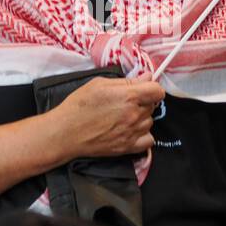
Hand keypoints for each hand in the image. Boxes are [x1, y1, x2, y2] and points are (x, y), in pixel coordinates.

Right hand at [50, 75, 165, 158]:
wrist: (67, 132)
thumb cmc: (79, 105)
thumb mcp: (99, 83)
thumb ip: (126, 81)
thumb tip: (147, 77)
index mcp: (128, 96)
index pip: (157, 91)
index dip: (152, 88)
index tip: (144, 89)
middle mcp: (134, 115)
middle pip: (152, 105)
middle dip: (142, 101)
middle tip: (125, 102)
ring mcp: (133, 132)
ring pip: (149, 122)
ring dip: (141, 118)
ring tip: (123, 117)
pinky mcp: (129, 147)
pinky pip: (149, 140)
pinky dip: (143, 135)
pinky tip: (130, 130)